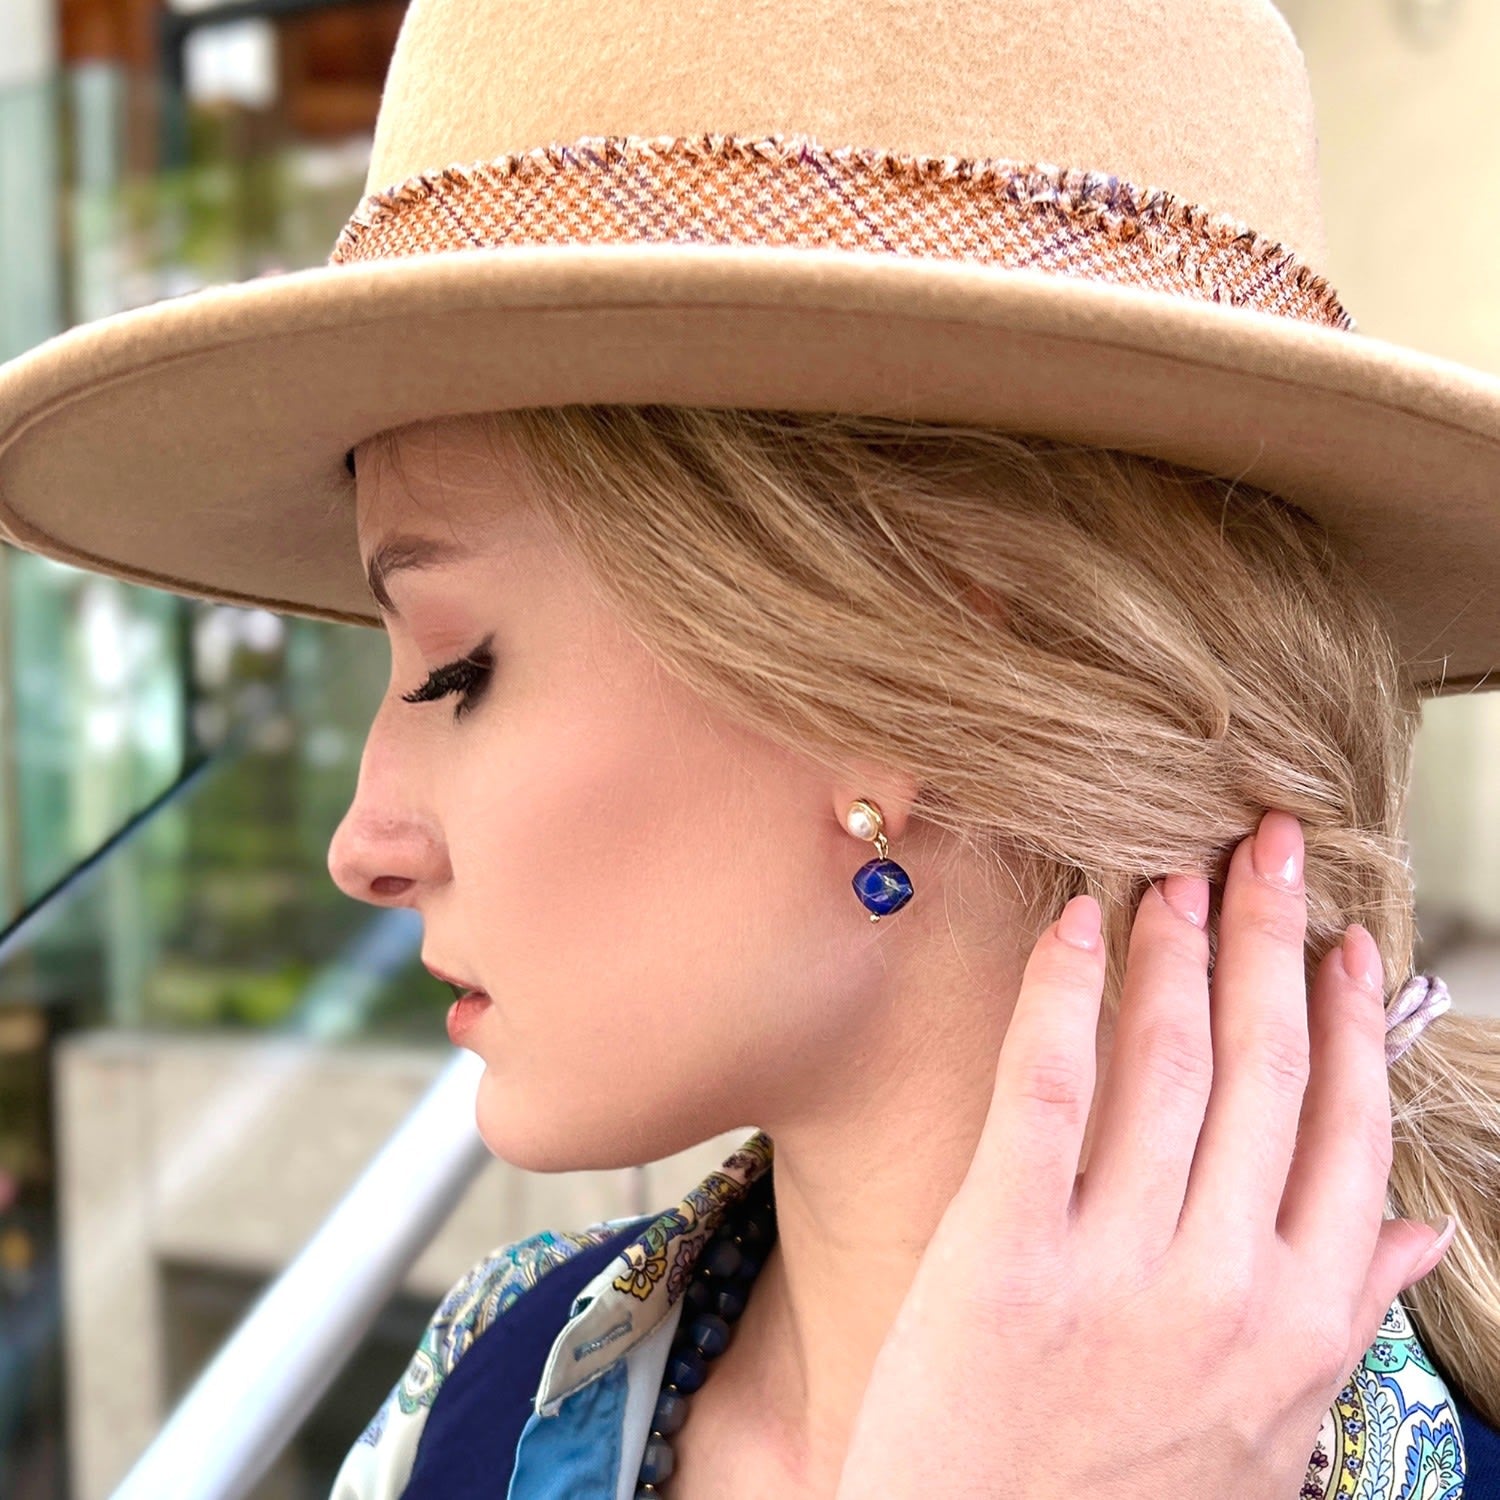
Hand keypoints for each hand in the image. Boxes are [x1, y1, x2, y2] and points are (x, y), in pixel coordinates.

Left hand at [835, 809, 1456, 1499]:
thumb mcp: (1269, 1437)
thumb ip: (1344, 1322)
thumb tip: (1415, 1231)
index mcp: (1301, 1321)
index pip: (1346, 1130)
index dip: (1346, 1019)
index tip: (1342, 939)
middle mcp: (1229, 1284)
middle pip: (1265, 1070)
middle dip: (1272, 940)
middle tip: (1271, 845)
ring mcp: (1119, 1267)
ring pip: (1167, 1063)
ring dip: (1180, 950)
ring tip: (1184, 873)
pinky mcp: (1006, 1254)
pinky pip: (1047, 1090)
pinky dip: (1066, 995)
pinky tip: (1080, 924)